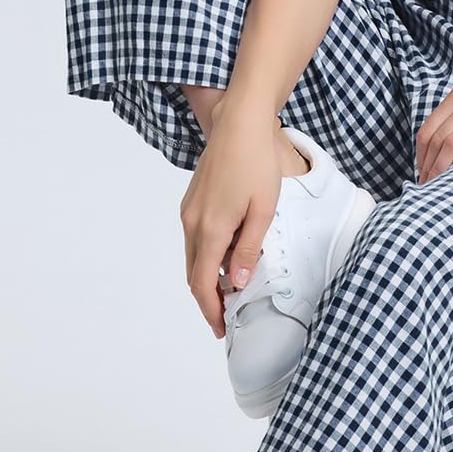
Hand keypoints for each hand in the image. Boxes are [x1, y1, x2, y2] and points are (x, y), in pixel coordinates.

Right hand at [180, 102, 281, 338]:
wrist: (240, 123)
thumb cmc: (256, 163)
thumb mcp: (263, 211)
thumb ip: (248, 250)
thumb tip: (235, 283)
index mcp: (211, 229)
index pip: (203, 284)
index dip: (211, 310)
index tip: (221, 328)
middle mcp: (192, 223)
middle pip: (193, 273)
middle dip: (208, 299)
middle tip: (226, 316)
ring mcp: (189, 210)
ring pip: (193, 256)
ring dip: (208, 276)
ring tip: (231, 289)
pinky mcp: (192, 200)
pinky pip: (195, 237)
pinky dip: (207, 255)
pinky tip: (228, 255)